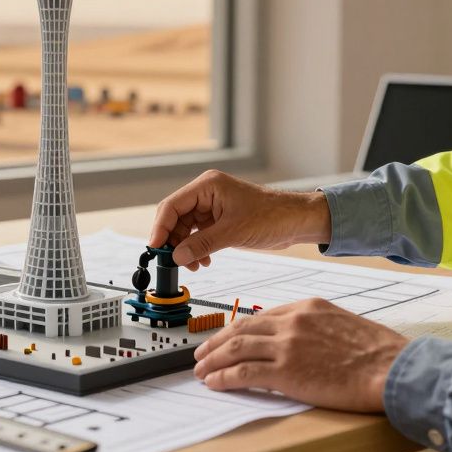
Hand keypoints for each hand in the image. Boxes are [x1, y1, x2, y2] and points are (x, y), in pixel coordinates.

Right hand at [149, 170, 330, 269]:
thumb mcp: (233, 232)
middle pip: (175, 218)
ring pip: (185, 229)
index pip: (172, 205)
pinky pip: (198, 235)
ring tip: (194, 265)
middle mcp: (206, 194)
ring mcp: (212, 207)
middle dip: (173, 241)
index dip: (160, 227)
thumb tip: (177, 256)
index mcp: (207, 186)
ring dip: (186, 248)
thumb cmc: (272, 216)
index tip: (155, 247)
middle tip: (174, 261)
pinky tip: (203, 261)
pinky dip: (197, 248)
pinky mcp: (219, 219)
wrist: (296, 221)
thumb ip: (202, 244)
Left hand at [192, 298, 408, 411]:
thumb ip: (317, 327)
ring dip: (213, 360)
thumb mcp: (344, 324)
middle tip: (202, 353)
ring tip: (201, 370)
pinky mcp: (286, 371)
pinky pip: (243, 373)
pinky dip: (224, 377)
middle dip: (216, 342)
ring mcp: (287, 345)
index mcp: (306, 307)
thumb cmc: (380, 353)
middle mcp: (292, 322)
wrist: (393, 368)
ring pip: (235, 348)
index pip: (260, 316)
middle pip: (240, 328)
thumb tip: (302, 340)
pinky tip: (215, 383)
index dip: (237, 328)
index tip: (226, 338)